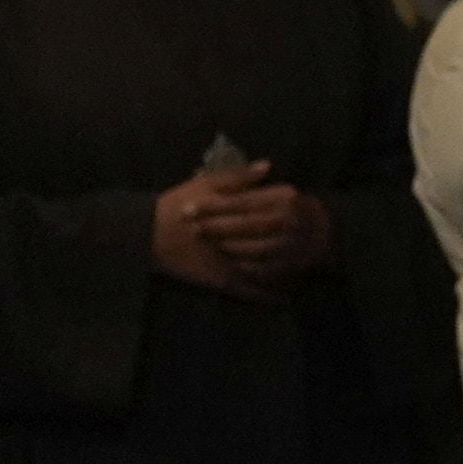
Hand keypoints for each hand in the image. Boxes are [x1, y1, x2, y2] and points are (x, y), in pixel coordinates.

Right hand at [148, 162, 323, 295]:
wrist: (147, 235)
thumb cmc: (176, 206)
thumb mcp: (203, 185)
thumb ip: (237, 177)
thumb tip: (268, 165)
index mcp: (231, 214)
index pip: (269, 212)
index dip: (291, 210)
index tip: (307, 207)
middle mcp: (235, 240)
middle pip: (273, 240)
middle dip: (294, 240)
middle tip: (315, 238)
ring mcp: (229, 263)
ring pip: (267, 268)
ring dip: (288, 269)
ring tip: (308, 266)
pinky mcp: (221, 280)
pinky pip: (250, 291)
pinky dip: (268, 295)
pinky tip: (286, 298)